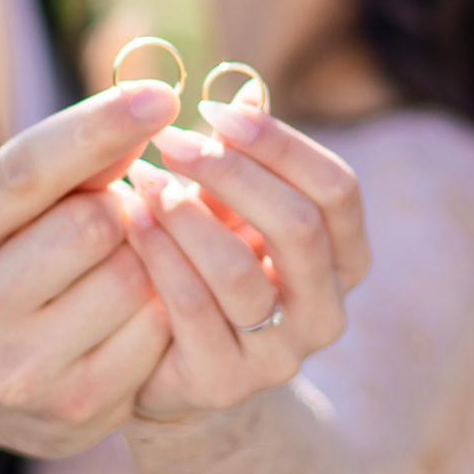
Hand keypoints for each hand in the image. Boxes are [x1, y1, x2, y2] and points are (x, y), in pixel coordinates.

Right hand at [0, 79, 180, 458]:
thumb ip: (55, 170)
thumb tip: (144, 113)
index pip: (25, 171)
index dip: (97, 126)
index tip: (159, 95)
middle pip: (93, 224)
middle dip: (119, 204)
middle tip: (109, 213)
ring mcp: (19, 374)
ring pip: (132, 276)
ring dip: (143, 254)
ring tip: (114, 260)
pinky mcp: (76, 411)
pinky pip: (155, 331)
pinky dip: (157, 303)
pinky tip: (131, 304)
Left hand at [119, 91, 368, 422]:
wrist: (170, 368)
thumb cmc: (207, 268)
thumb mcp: (232, 210)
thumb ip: (244, 160)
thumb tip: (247, 90)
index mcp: (345, 259)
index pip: (337, 189)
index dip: (280, 144)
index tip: (216, 110)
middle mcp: (326, 311)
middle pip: (300, 227)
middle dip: (232, 174)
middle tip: (173, 140)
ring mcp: (279, 356)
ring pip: (240, 272)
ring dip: (187, 215)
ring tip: (144, 178)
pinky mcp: (224, 383)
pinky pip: (192, 310)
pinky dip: (158, 256)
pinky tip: (128, 220)